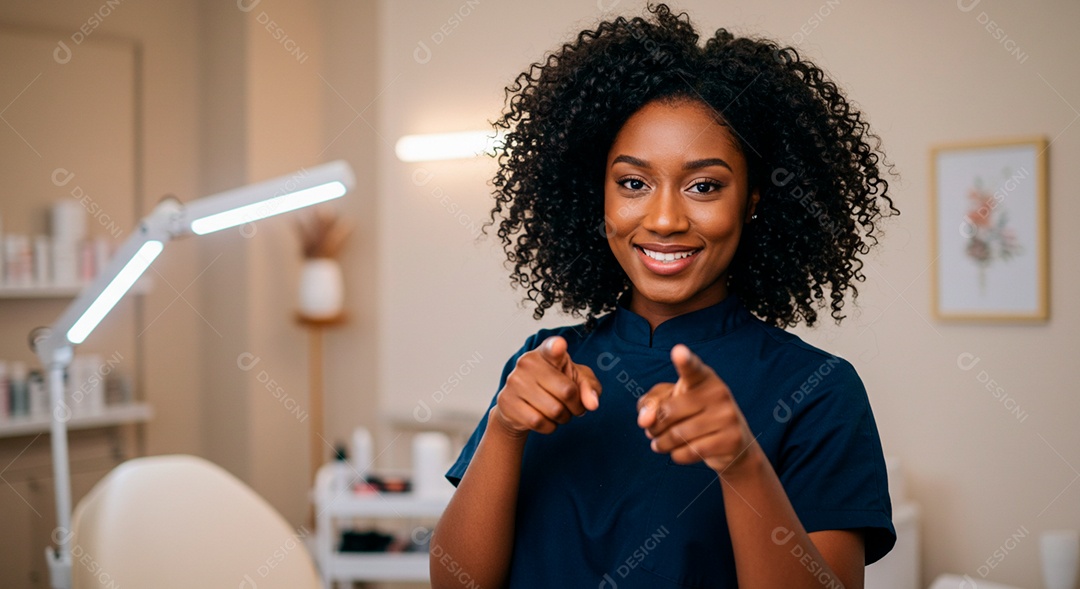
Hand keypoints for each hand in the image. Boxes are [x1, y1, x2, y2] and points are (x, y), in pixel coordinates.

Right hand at [491, 336, 601, 437]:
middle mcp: (527, 363)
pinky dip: (549, 426)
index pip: (552, 348)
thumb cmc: (555, 386)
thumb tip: (592, 404)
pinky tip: (544, 419)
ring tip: (558, 412)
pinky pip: (539, 422)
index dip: (557, 347)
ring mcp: (514, 382)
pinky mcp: (506, 401)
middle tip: (573, 406)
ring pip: (554, 411)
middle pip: (567, 392)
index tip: (560, 346)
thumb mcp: (577, 381)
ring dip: (563, 418)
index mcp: (546, 353)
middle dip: (576, 406)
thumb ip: (590, 387)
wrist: (521, 404)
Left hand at [637, 344, 754, 472]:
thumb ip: (651, 404)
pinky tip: (677, 452)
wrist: (733, 444)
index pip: (691, 369)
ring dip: (661, 443)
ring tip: (658, 444)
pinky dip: (676, 455)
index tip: (678, 352)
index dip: (684, 361)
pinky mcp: (731, 440)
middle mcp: (718, 392)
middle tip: (651, 431)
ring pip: (678, 434)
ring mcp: (728, 416)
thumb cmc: (695, 415)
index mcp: (703, 377)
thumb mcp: (671, 401)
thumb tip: (644, 421)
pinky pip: (690, 451)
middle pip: (669, 411)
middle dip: (653, 426)